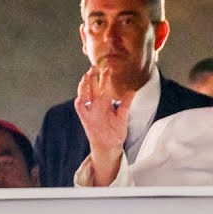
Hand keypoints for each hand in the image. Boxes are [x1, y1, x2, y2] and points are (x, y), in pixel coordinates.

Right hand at [74, 66, 132, 184]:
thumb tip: (132, 90)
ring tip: (86, 76)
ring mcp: (90, 111)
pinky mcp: (86, 119)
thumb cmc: (115, 132)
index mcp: (105, 103)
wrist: (110, 147)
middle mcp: (97, 105)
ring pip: (85, 95)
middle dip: (93, 77)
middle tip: (95, 66)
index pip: (104, 86)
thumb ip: (126, 103)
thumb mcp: (123, 116)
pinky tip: (81, 95)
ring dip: (85, 85)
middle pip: (93, 87)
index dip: (105, 77)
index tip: (109, 67)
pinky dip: (80, 101)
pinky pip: (80, 108)